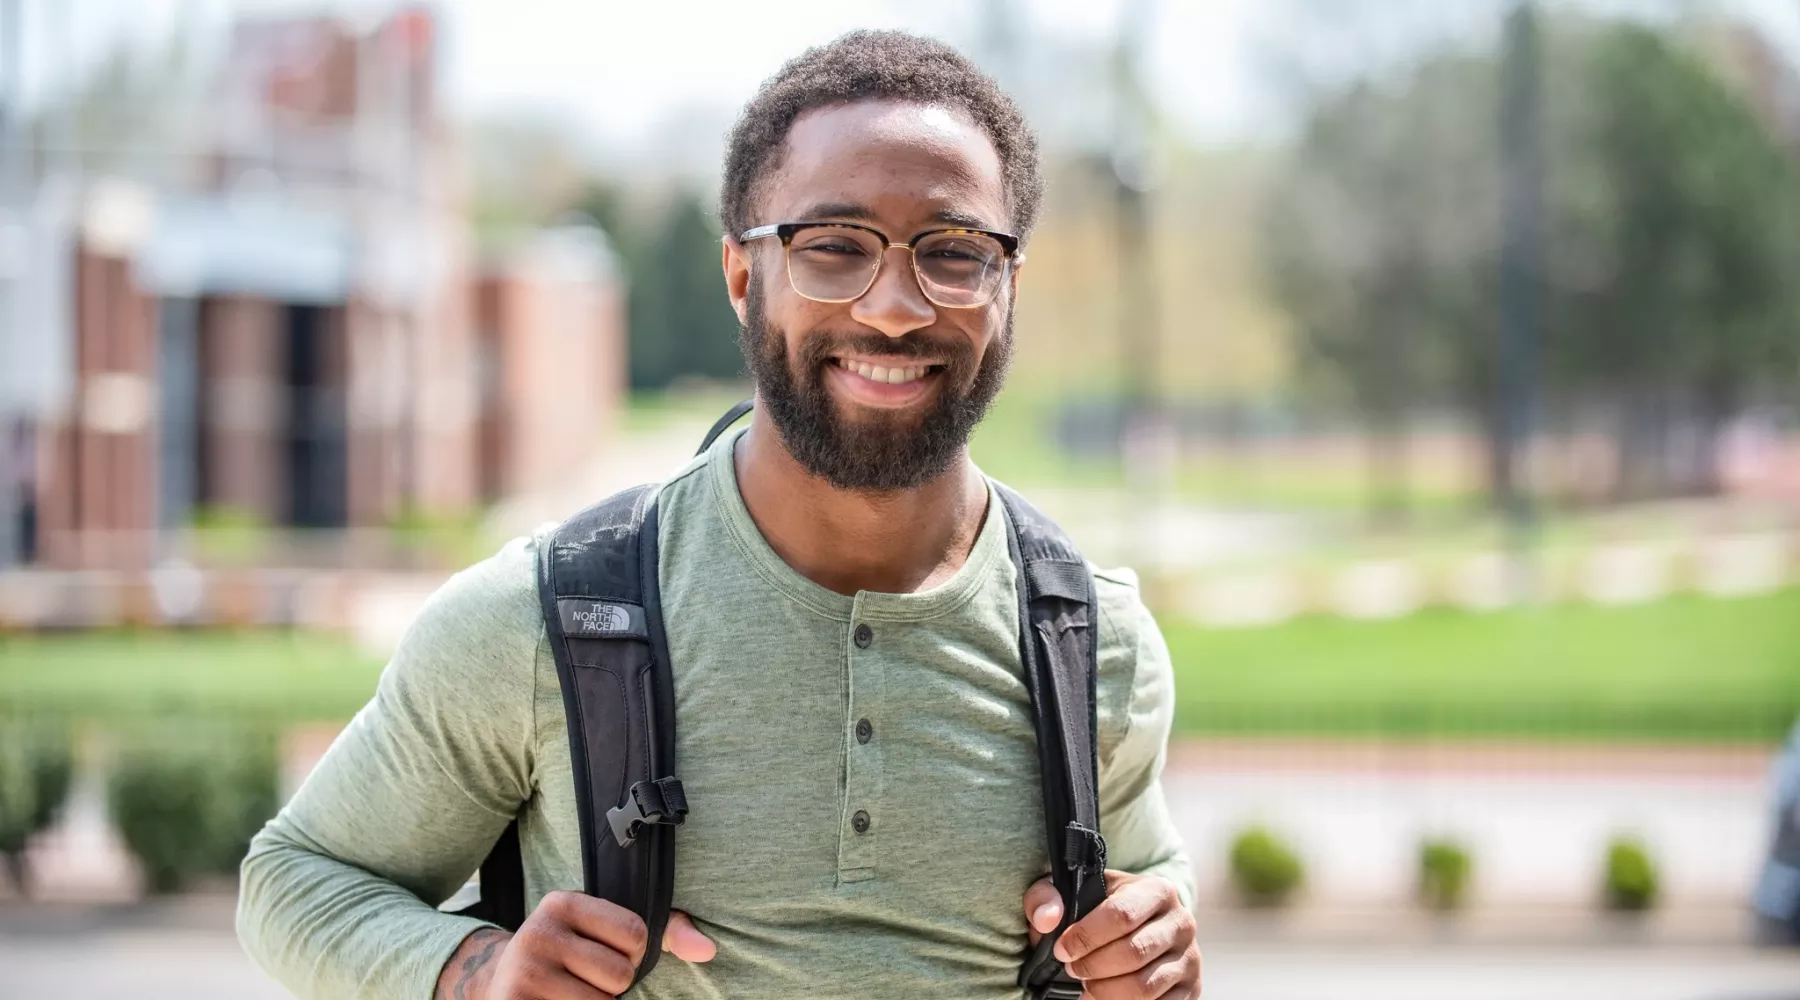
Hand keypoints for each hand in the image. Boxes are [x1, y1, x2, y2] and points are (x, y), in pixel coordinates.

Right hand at [436, 892, 714, 998]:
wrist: (503, 981)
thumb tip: (709, 950)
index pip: (637, 934)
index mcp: (564, 903)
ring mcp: (522, 972)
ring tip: (570, 991)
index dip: (634, 953)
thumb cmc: (574, 954)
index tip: (607, 952)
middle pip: (619, 975)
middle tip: (585, 978)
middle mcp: (538, 932)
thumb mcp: (610, 931)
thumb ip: (667, 931)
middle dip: (612, 985)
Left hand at [1023, 871, 1200, 999]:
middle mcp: (1181, 923)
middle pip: (1132, 953)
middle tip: (1072, 969)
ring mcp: (1189, 958)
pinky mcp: (1191, 989)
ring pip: (1143, 987)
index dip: (1085, 936)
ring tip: (1087, 984)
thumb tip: (1046, 920)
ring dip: (1105, 991)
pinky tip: (1106, 997)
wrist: (1144, 926)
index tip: (1062, 949)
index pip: (1121, 914)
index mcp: (1157, 890)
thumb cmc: (1103, 909)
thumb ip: (1048, 897)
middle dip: (1092, 966)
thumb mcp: (1077, 892)